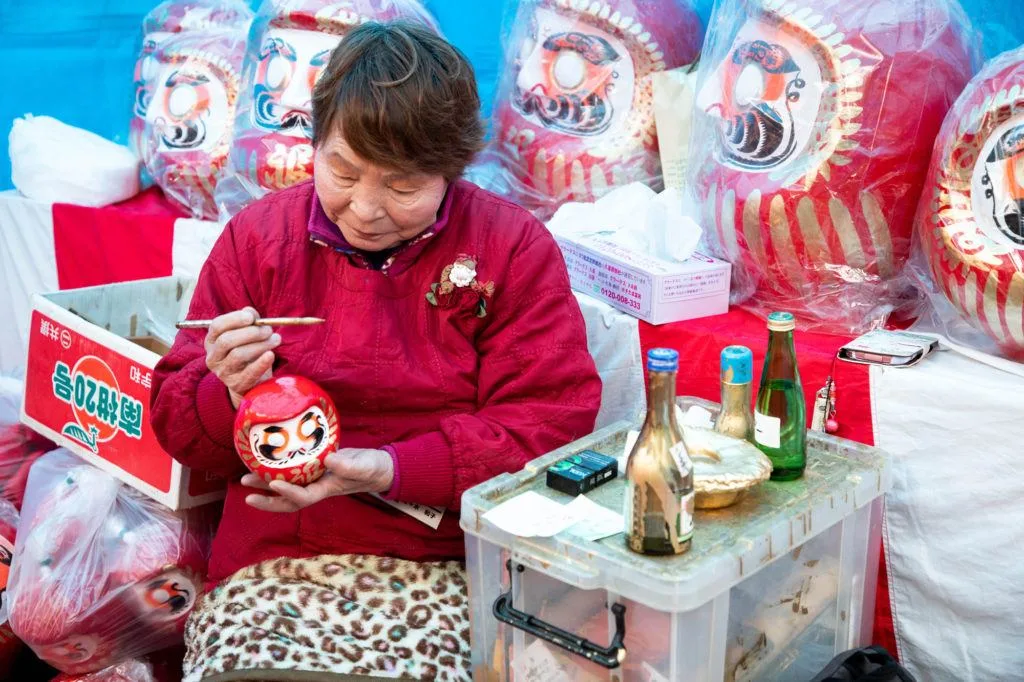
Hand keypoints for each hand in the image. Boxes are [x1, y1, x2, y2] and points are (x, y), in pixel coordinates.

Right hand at [204, 307, 280, 407]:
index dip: (234, 319)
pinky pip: (249, 373)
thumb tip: (249, 311)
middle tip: (268, 330)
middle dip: (250, 333)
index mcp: (212, 341)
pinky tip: (271, 355)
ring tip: (276, 339)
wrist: (251, 382)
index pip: (217, 326)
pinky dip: (261, 363)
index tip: (251, 317)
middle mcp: (213, 357)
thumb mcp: (246, 335)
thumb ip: (248, 321)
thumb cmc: (248, 352)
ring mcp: (223, 372)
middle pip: (227, 341)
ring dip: (260, 345)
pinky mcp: (236, 385)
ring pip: (238, 355)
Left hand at [241, 448, 394, 512]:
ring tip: (245, 479)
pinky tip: (265, 462)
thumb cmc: (372, 468)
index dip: (288, 493)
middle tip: (246, 494)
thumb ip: (348, 465)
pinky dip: (277, 471)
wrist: (378, 467)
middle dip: (267, 500)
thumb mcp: (364, 466)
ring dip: (265, 486)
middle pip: (288, 501)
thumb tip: (328, 460)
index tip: (275, 484)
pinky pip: (292, 473)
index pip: (304, 497)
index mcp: (327, 489)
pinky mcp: (314, 468)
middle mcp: (317, 487)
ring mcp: (314, 479)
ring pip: (286, 487)